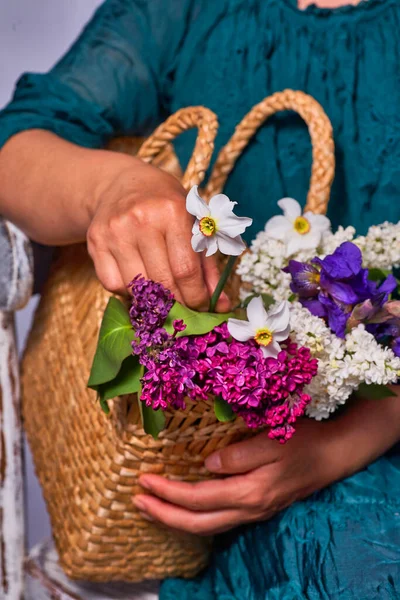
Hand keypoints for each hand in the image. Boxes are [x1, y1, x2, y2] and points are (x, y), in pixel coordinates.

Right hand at [87, 159, 229, 310]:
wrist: (124, 184)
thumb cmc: (166, 206)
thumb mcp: (193, 225)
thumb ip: (207, 266)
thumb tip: (222, 305)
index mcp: (173, 212)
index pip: (185, 270)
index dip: (196, 296)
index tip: (202, 307)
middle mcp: (141, 220)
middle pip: (162, 282)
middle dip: (178, 303)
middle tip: (185, 308)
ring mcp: (115, 231)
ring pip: (136, 287)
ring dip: (152, 300)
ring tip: (163, 294)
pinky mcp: (95, 241)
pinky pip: (112, 284)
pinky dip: (128, 291)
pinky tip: (139, 281)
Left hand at [134, 391, 399, 534]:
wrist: (333, 455)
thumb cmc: (303, 440)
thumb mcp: (272, 440)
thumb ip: (239, 455)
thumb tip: (207, 465)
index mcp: (250, 491)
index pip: (198, 497)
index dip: (168, 492)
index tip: (144, 480)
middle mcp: (249, 509)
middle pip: (197, 522)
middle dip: (163, 514)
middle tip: (137, 501)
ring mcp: (253, 512)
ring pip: (206, 526)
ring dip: (175, 519)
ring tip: (151, 507)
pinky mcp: (256, 507)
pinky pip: (217, 520)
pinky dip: (193, 516)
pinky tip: (183, 507)